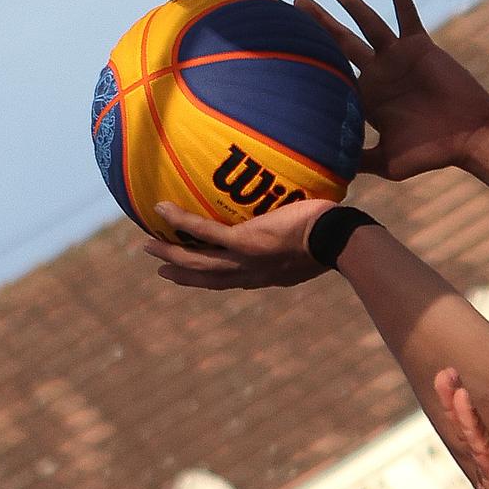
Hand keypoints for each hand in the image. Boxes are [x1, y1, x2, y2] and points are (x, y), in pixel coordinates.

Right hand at [143, 199, 333, 288]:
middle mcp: (253, 273)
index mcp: (267, 276)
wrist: (340, 240)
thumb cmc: (335, 237)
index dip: (210, 280)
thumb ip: (300, 238)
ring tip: (148, 243)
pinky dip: (181, 220)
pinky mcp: (244, 242)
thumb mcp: (314, 245)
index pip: (233, 280)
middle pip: (208, 277)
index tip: (192, 276)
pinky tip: (161, 208)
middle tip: (161, 268)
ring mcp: (246, 259)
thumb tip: (307, 218)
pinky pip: (203, 231)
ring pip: (198, 259)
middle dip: (183, 274)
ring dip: (171, 252)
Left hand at [299, 0, 488, 180]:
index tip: (283, 43)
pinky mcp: (419, 45)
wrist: (472, 137)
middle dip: (318, 21)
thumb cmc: (434, 153)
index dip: (310, 58)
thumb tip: (328, 176)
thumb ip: (359, 161)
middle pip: (340, 41)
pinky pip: (405, 12)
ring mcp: (397, 57)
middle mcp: (379, 72)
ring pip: (366, 21)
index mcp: (368, 97)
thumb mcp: (388, 162)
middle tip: (295, 1)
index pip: (332, 73)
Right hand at [436, 367, 488, 488]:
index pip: (486, 448)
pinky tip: (457, 416)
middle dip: (461, 402)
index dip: (471, 421)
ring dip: (462, 410)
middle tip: (446, 370)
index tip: (459, 391)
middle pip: (479, 434)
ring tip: (448, 382)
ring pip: (477, 439)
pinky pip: (477, 452)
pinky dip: (465, 430)